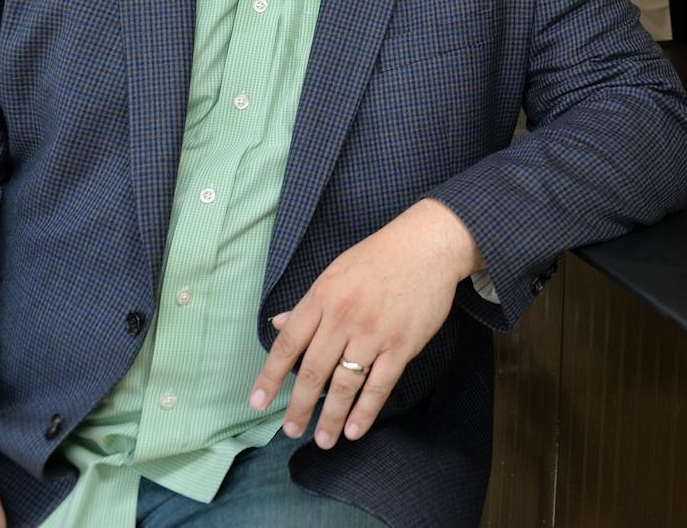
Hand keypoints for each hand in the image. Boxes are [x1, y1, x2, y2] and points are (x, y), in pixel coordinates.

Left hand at [248, 198, 483, 449]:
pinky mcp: (402, 345)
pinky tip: (354, 430)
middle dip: (298, 406)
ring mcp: (374, 333)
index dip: (270, 376)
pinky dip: (365, 411)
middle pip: (314, 371)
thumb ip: (308, 303)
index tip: (258, 402)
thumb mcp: (336, 271)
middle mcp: (344, 317)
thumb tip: (277, 324)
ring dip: (331, 417)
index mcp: (323, 297)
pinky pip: (380, 385)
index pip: (288, 344)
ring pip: (345, 384)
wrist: (429, 246)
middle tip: (289, 430)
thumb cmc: (380, 256)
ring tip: (323, 440)